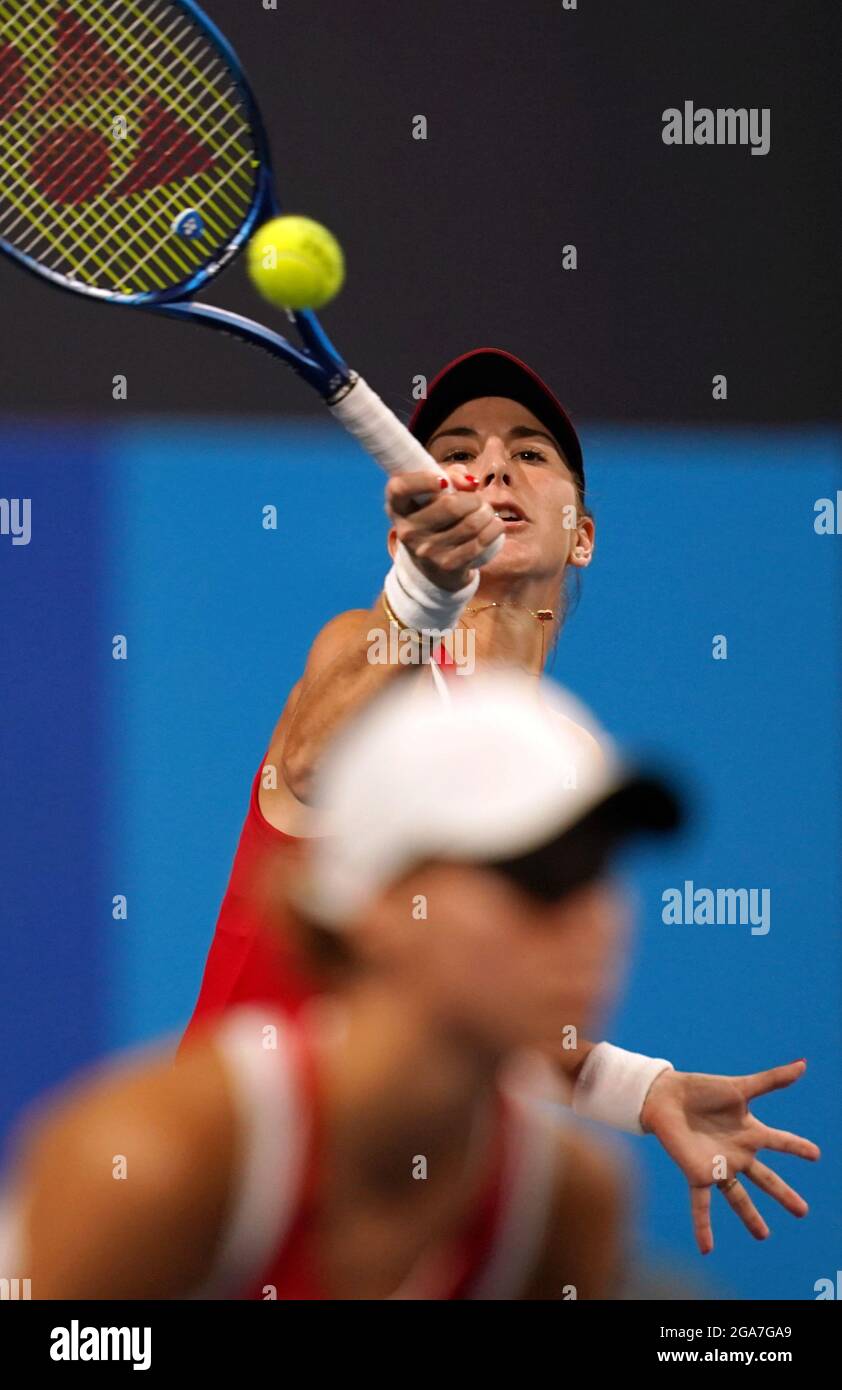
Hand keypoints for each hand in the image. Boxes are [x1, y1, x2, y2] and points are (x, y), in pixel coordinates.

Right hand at [385, 464, 502, 591]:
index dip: (422, 480)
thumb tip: (471, 483)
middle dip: (473, 499)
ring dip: (487, 512)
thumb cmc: (435, 517)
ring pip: (471, 523)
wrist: (433, 567)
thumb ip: (451, 475)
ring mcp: (426, 551)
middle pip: (450, 505)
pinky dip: (494, 528)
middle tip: (477, 500)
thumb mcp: (435, 492)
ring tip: (486, 512)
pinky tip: (494, 525)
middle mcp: (407, 531)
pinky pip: (480, 542)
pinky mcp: (447, 565)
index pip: (399, 488)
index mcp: (397, 506)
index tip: (443, 481)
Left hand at [639, 1060, 819, 1253]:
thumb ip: (772, 1080)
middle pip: (766, 1178)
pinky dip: (703, 1226)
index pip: (781, 1142)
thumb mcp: (740, 1087)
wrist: (666, 1095)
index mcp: (749, 1132)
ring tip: (763, 1236)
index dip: (798, 1147)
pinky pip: (701, 1205)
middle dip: (784, 1195)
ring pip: (738, 1197)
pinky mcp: (697, 1174)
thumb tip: (803, 1064)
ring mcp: (717, 1166)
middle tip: (803, 1211)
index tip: (815, 1154)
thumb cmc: (702, 1089)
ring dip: (750, 1217)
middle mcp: (736, 1153)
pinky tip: (706, 1248)